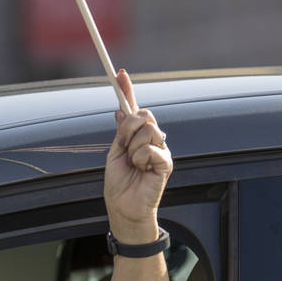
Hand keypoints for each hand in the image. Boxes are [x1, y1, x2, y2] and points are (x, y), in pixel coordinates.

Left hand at [105, 70, 171, 242]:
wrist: (124, 208)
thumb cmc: (119, 183)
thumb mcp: (115, 152)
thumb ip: (121, 131)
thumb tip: (120, 109)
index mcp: (137, 135)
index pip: (134, 108)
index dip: (128, 90)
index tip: (120, 73)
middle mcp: (152, 139)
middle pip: (144, 115)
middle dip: (129, 128)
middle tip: (124, 147)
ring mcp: (161, 149)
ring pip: (149, 130)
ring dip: (134, 147)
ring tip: (133, 163)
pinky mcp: (166, 162)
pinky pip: (152, 148)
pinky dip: (140, 158)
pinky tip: (142, 169)